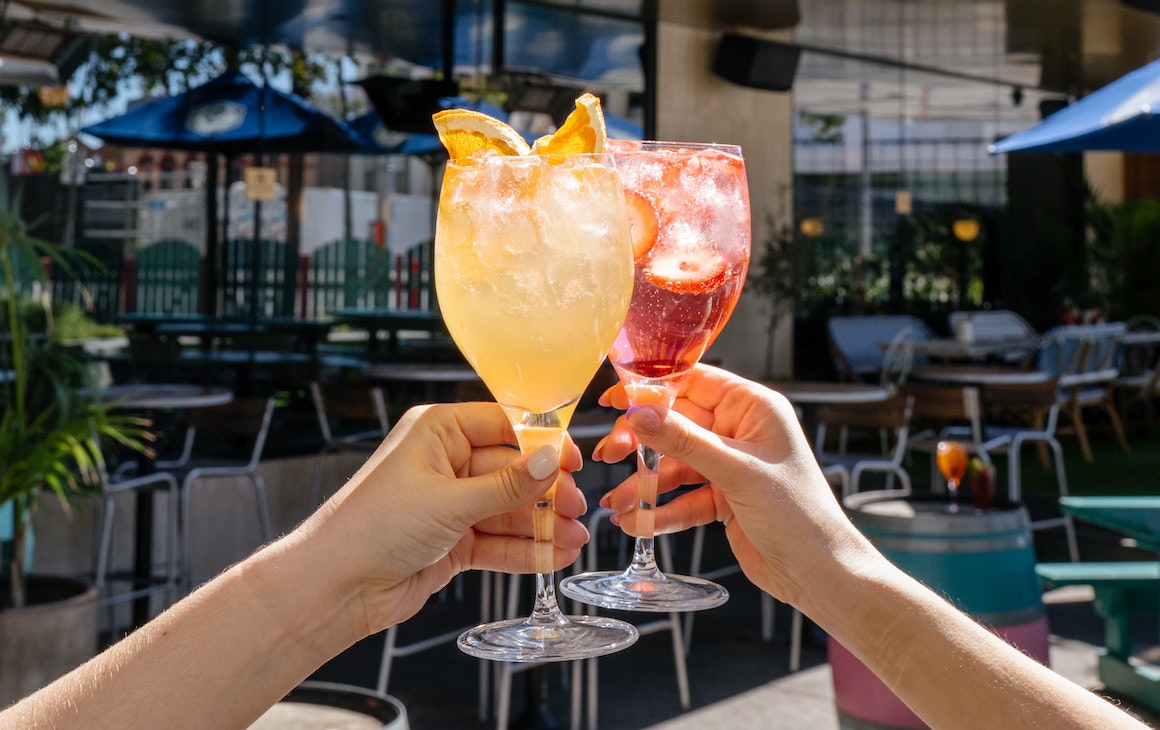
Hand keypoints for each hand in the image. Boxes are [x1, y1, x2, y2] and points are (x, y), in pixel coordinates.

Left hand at [304, 401, 587, 632]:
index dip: (540, 443)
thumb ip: (506, 485)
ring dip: (542, 524)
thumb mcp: (449, 501)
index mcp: (438, 432)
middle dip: (545, 492)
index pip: (503, 425)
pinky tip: (555, 554)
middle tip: (576, 507)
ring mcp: (451, 503)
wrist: (336, 586)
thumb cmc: (374, 526)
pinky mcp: (453, 541)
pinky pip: (498, 540)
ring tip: (575, 539)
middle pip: (511, 470)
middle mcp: (446, 463)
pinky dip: (526, 549)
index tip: (572, 460)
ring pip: (509, 509)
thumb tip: (551, 460)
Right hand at [593, 365, 862, 605]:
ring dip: (644, 484)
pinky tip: (635, 522)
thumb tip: (638, 414)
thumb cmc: (798, 514)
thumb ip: (684, 441)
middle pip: (676, 425)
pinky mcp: (722, 498)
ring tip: (617, 503)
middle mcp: (740, 432)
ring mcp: (730, 466)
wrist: (820, 574)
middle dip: (640, 443)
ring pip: (674, 465)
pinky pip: (682, 497)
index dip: (651, 389)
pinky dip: (659, 510)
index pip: (693, 383)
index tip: (614, 399)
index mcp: (753, 408)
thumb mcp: (736, 473)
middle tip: (608, 454)